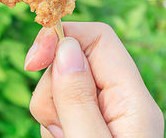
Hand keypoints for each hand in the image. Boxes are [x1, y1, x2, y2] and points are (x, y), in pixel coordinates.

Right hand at [24, 22, 163, 137]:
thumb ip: (78, 99)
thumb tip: (66, 46)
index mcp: (133, 101)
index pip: (100, 38)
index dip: (62, 37)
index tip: (32, 61)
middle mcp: (121, 102)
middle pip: (72, 62)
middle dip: (50, 87)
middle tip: (57, 127)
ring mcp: (104, 116)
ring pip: (59, 86)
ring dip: (49, 111)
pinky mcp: (89, 127)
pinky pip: (58, 110)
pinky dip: (52, 125)